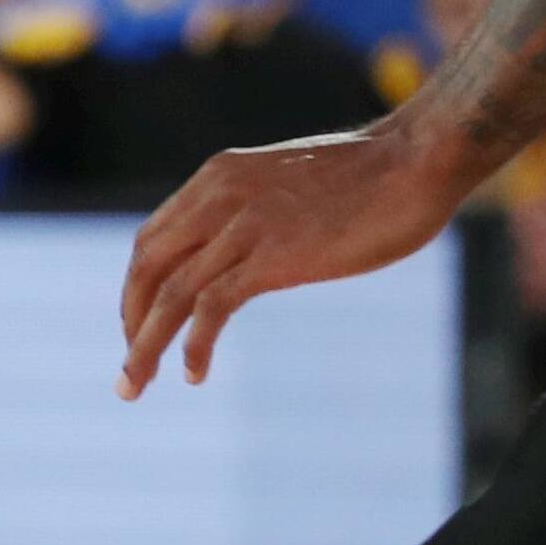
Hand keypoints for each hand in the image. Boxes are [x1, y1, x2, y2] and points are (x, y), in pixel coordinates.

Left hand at [118, 120, 468, 393]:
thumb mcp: (291, 183)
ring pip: (170, 294)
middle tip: (130, 369)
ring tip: (135, 386)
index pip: (152, 238)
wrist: (415, 159)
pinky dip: (195, 344)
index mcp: (219, 177)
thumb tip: (254, 247)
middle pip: (147, 267)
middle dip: (131, 320)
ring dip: (145, 345)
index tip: (139, 325)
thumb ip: (260, 209)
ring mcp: (244, 226)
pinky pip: (212, 306)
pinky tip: (194, 374)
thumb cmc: (370, 175)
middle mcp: (219, 196)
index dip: (137, 287)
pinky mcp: (274, 256)